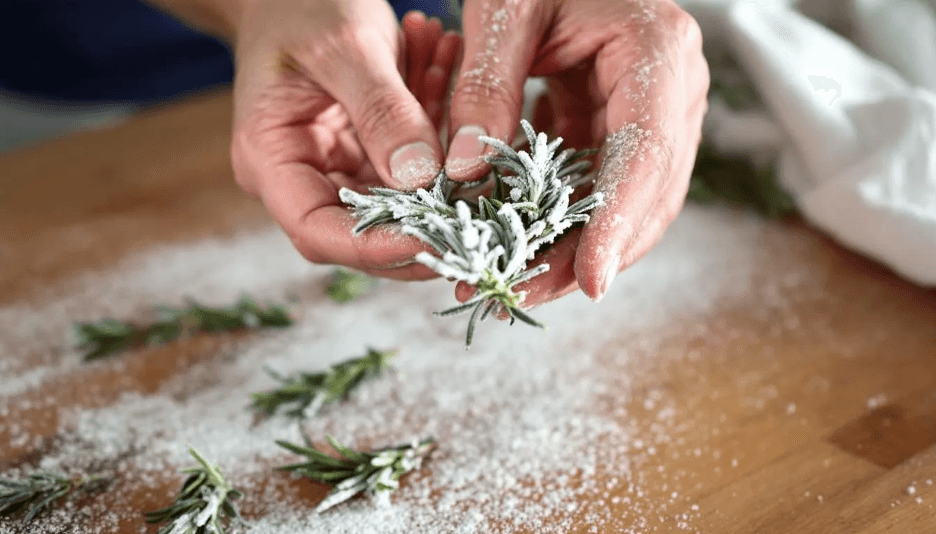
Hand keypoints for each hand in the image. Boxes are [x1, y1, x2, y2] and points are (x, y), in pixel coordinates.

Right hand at [230, 1, 460, 278]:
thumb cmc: (300, 5)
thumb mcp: (344, 47)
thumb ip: (382, 111)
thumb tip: (420, 179)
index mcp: (270, 160)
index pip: (318, 232)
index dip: (376, 248)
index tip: (435, 241)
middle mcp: (302, 176)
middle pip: (364, 230)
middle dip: (426, 213)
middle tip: (481, 193)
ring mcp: (338, 167)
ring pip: (401, 195)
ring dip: (440, 154)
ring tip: (454, 81)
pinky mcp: (368, 152)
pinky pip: (412, 161)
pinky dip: (437, 124)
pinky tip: (447, 67)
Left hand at [446, 0, 708, 303]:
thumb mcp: (503, 7)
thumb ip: (484, 86)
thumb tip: (462, 176)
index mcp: (658, 51)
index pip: (647, 155)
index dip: (618, 225)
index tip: (590, 283)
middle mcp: (673, 89)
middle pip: (646, 196)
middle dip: (587, 253)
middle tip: (519, 293)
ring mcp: (656, 112)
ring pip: (627, 205)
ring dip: (572, 249)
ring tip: (510, 283)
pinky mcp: (623, 127)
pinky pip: (601, 188)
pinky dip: (562, 221)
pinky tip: (517, 246)